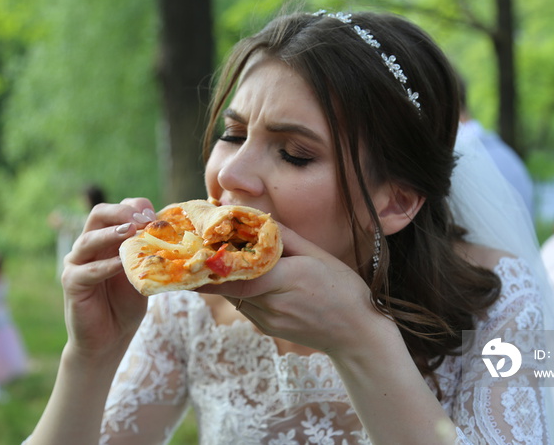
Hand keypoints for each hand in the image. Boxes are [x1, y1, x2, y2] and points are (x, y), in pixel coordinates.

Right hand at [61, 198, 153, 360]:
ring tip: (131, 231)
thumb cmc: (127, 302)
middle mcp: (89, 246)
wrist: (110, 337)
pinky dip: (104, 266)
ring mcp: (77, 263)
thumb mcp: (142, 272)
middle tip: (141, 220)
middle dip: (120, 212)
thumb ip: (149, 252)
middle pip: (98, 214)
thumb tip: (170, 231)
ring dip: (111, 234)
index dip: (135, 208)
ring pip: (88, 239)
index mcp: (107, 239)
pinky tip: (120, 264)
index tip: (155, 217)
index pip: (117, 210)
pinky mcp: (72, 283)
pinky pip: (86, 270)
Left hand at [197, 225, 389, 355]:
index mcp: (287, 281)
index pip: (238, 276)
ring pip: (234, 296)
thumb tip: (258, 218)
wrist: (357, 334)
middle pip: (230, 286)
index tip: (197, 250)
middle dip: (213, 268)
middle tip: (198, 247)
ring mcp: (269, 321)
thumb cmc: (343, 289)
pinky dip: (239, 289)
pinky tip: (241, 275)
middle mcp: (272, 305)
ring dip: (224, 278)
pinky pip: (245, 305)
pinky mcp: (268, 329)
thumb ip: (285, 237)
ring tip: (215, 257)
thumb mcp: (318, 255)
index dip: (214, 265)